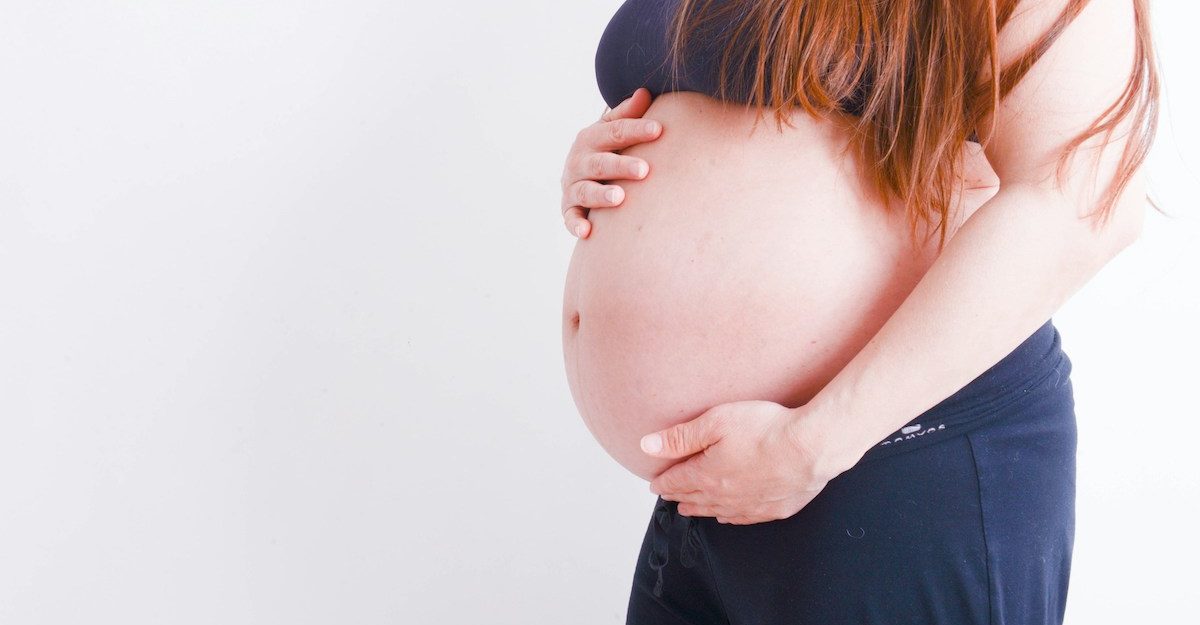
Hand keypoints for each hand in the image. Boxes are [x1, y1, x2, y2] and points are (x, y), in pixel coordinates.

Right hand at [560, 87, 662, 238]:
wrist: (577, 175)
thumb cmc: (605, 150)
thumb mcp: (612, 130)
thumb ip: (627, 115)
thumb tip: (645, 92)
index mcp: (591, 137)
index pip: (615, 132)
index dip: (636, 130)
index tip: (659, 131)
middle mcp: (578, 161)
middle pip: (600, 163)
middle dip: (621, 165)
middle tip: (644, 170)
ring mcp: (572, 186)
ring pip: (585, 191)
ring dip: (601, 194)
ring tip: (620, 197)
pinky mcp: (569, 209)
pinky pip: (570, 218)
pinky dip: (576, 225)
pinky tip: (588, 232)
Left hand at [641, 400, 858, 524]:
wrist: (810, 448)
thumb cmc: (765, 430)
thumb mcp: (715, 422)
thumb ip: (680, 437)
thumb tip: (646, 446)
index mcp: (707, 475)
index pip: (677, 481)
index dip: (663, 481)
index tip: (654, 483)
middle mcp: (724, 496)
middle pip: (694, 498)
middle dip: (678, 496)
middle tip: (668, 495)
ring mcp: (750, 505)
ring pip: (715, 511)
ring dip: (699, 509)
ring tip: (688, 509)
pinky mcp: (773, 509)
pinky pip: (742, 518)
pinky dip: (728, 517)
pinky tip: (725, 517)